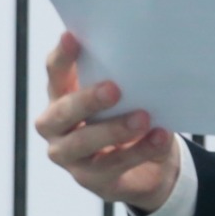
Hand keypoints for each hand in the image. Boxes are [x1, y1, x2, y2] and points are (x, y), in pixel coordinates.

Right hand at [34, 31, 180, 212]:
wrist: (149, 168)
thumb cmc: (130, 118)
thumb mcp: (127, 98)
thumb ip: (125, 81)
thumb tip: (145, 54)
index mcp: (61, 97)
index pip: (55, 74)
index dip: (62, 57)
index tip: (72, 36)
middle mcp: (56, 127)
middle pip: (61, 113)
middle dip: (87, 100)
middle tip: (114, 88)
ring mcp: (70, 156)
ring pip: (83, 143)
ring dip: (114, 129)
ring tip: (143, 118)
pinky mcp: (91, 179)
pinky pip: (113, 165)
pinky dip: (139, 150)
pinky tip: (159, 137)